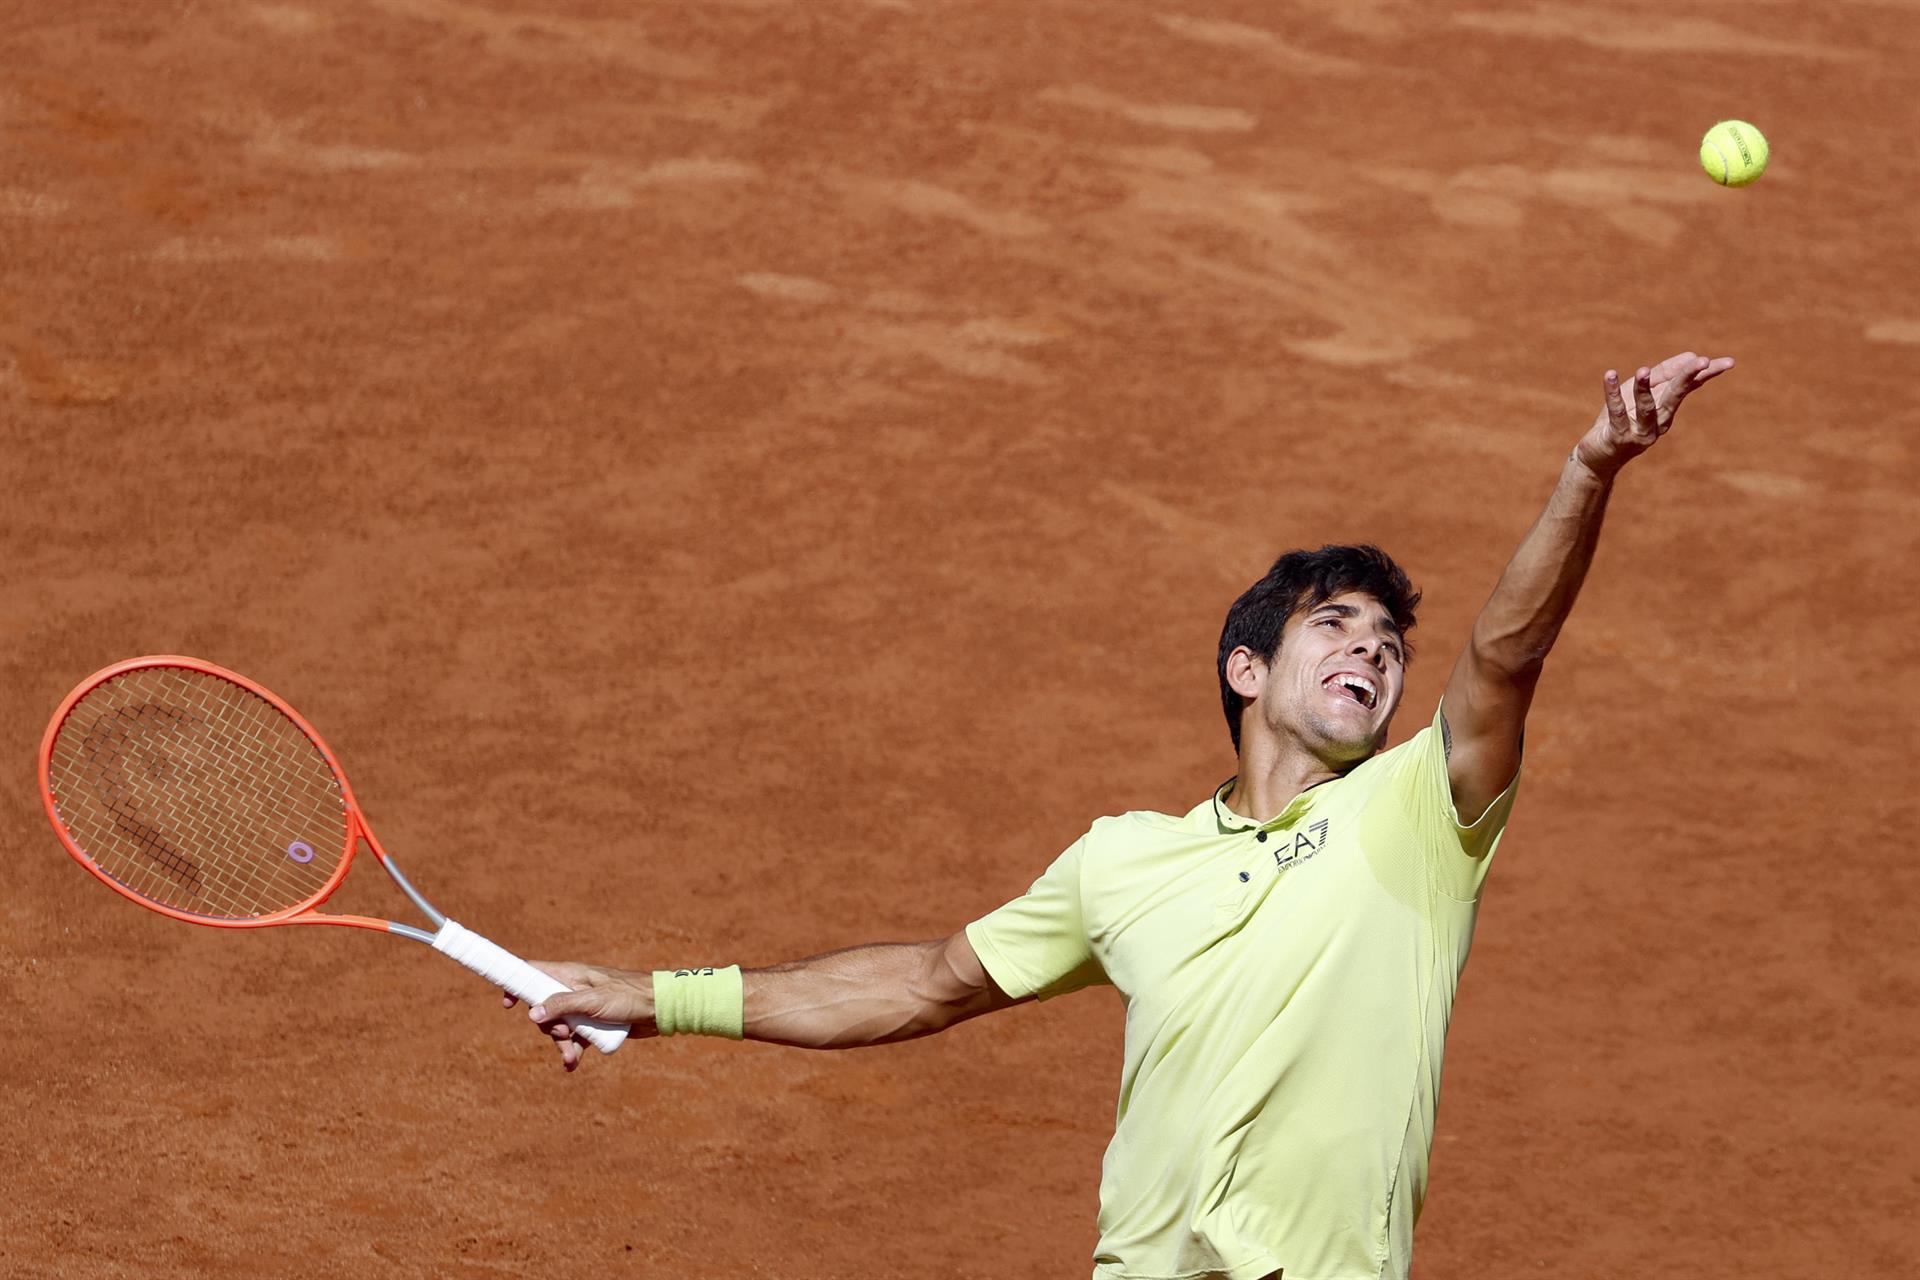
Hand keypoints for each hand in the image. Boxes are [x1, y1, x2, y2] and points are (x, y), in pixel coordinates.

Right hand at [501, 961, 657, 1070]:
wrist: (659, 1010)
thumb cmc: (629, 996)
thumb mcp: (592, 1001)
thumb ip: (562, 1005)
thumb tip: (533, 1014)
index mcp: (570, 975)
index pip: (534, 972)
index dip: (517, 983)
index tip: (506, 1003)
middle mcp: (573, 990)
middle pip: (544, 1008)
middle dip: (549, 1027)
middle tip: (564, 1033)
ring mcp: (582, 1008)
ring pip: (559, 1027)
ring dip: (561, 1044)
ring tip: (570, 1056)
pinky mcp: (593, 1024)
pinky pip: (575, 1039)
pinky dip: (572, 1051)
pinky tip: (572, 1064)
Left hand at [1572, 351, 1733, 478]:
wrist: (1598, 456)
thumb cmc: (1622, 420)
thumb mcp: (1640, 393)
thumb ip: (1662, 375)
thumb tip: (1690, 356)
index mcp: (1667, 409)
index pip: (1690, 387)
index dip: (1707, 374)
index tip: (1728, 362)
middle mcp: (1659, 422)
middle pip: (1675, 397)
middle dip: (1687, 378)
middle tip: (1702, 361)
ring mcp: (1640, 432)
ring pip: (1646, 408)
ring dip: (1644, 389)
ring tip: (1644, 370)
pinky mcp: (1619, 437)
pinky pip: (1617, 412)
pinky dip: (1613, 393)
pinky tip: (1610, 375)